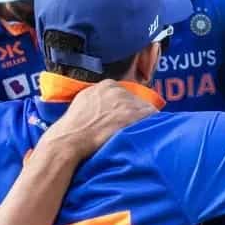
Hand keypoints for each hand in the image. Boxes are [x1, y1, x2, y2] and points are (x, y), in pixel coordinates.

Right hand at [42, 79, 156, 159]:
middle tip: (132, 128)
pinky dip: (152, 124)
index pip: (124, 94)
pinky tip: (150, 133)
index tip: (124, 118)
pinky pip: (151, 116)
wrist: (71, 138)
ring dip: (143, 121)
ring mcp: (126, 101)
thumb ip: (97, 100)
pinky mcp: (132, 114)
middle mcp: (118, 90)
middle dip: (134, 114)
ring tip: (139, 134)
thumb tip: (104, 106)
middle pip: (136, 100)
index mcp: (106, 85)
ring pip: (145, 108)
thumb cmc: (74, 127)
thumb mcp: (83, 103)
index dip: (125, 108)